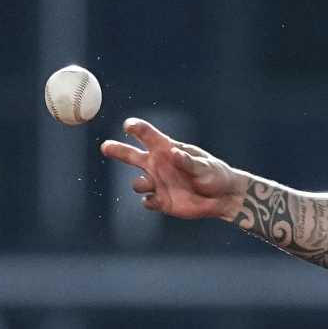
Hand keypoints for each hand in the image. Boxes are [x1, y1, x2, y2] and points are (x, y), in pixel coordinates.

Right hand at [99, 117, 246, 220]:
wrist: (222, 198)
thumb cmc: (215, 175)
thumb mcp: (205, 167)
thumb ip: (189, 162)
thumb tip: (174, 154)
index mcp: (167, 149)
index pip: (147, 135)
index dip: (137, 128)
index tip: (129, 126)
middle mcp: (158, 165)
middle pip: (130, 155)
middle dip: (117, 150)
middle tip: (105, 147)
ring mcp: (158, 183)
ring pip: (137, 183)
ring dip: (141, 183)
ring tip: (151, 183)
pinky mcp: (161, 201)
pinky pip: (147, 202)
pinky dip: (149, 201)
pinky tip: (157, 200)